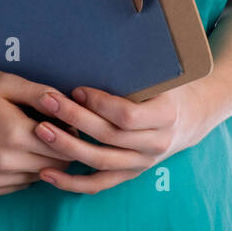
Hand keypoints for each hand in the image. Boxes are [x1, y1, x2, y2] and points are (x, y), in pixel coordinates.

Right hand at [0, 65, 84, 196]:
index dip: (70, 135)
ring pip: (36, 178)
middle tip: (48, 130)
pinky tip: (9, 152)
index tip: (66, 123)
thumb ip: (40, 94)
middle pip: (53, 166)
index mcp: (15, 135)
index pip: (64, 147)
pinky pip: (16, 186)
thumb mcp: (4, 82)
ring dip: (39, 162)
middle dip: (58, 150)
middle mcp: (5, 163)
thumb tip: (71, 106)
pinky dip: (20, 172)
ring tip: (26, 139)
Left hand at [29, 79, 214, 193]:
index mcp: (166, 116)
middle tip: (47, 101)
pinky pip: (98, 184)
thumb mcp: (163, 75)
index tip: (77, 89)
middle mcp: (156, 144)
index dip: (100, 104)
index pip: (128, 116)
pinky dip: (71, 183)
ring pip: (100, 161)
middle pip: (109, 137)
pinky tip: (46, 173)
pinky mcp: (129, 174)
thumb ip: (136, 70)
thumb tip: (98, 46)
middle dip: (75, 119)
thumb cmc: (169, 88)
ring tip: (40, 131)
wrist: (191, 117)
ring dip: (67, 148)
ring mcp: (142, 163)